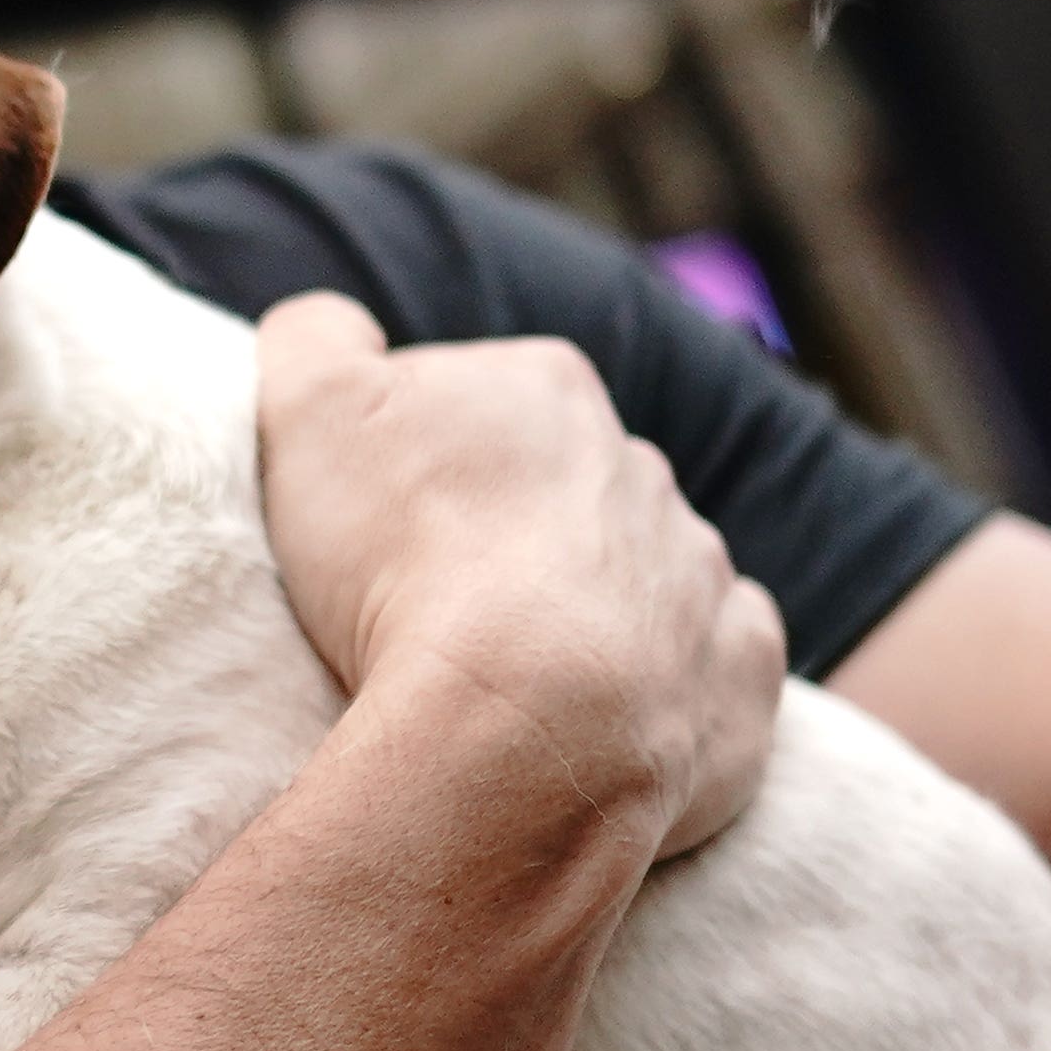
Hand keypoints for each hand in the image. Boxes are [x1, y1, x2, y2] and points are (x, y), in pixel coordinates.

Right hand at [251, 294, 782, 857]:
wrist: (515, 725)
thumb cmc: (402, 555)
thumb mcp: (310, 407)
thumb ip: (315, 337)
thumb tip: (334, 326)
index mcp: (549, 388)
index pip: (478, 399)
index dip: (420, 460)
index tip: (376, 524)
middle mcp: (644, 467)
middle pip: (564, 488)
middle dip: (513, 531)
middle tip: (430, 604)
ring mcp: (703, 574)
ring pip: (646, 575)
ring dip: (594, 610)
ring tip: (511, 677)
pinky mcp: (740, 676)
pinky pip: (714, 664)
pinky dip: (670, 684)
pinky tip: (605, 719)